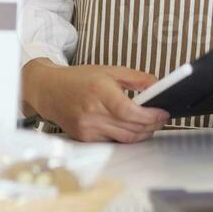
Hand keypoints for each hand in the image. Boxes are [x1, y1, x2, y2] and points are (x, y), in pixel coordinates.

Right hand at [22, 59, 169, 142]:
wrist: (50, 91)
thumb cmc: (79, 79)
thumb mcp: (109, 70)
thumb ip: (136, 78)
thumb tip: (158, 85)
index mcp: (99, 91)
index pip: (130, 111)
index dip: (150, 116)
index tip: (163, 113)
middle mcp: (92, 112)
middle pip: (130, 128)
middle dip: (151, 125)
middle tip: (161, 119)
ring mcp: (87, 128)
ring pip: (124, 138)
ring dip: (142, 134)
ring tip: (150, 124)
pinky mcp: (84, 138)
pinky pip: (113, 141)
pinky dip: (126, 137)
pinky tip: (132, 129)